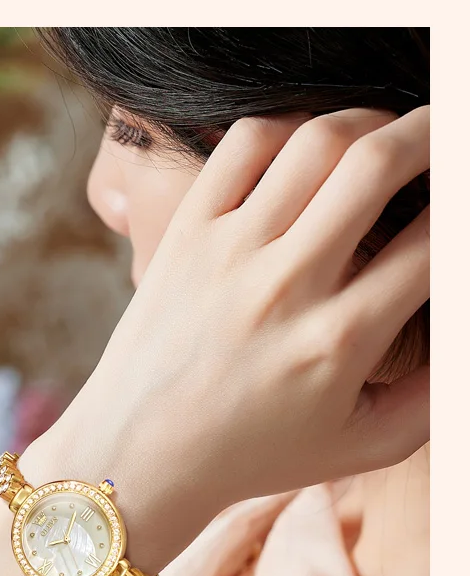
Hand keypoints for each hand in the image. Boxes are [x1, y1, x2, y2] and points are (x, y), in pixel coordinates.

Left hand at [27, 106, 428, 572]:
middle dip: (430, 133)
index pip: (431, 243)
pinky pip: (244, 145)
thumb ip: (435, 397)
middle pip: (376, 165)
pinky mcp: (187, 232)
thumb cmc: (257, 452)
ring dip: (368, 121)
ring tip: (387, 135)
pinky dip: (290, 125)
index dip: (460, 208)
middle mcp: (285, 287)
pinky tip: (313, 147)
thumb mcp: (364, 445)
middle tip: (445, 132)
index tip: (459, 204)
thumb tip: (460, 335)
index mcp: (338, 342)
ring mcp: (230, 252)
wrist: (139, 454)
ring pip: (315, 141)